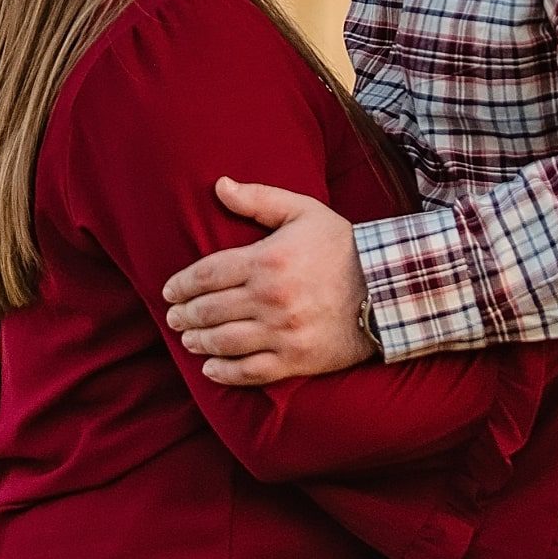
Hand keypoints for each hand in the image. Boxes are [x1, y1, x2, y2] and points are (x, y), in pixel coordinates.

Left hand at [162, 181, 371, 384]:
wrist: (388, 287)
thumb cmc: (341, 245)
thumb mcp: (302, 211)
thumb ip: (258, 199)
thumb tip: (219, 186)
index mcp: (266, 260)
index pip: (207, 274)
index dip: (181, 284)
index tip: (169, 290)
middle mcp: (270, 298)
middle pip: (210, 310)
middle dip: (184, 315)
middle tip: (172, 317)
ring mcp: (282, 332)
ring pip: (224, 342)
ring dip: (198, 342)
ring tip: (187, 340)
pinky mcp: (297, 359)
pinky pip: (251, 371)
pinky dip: (225, 372)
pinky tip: (210, 368)